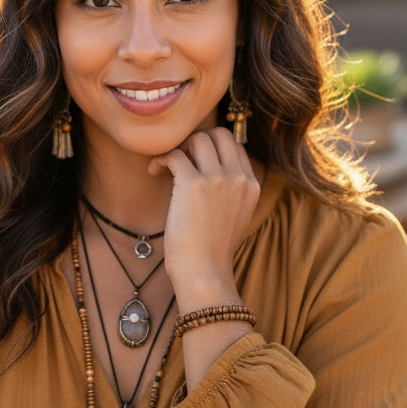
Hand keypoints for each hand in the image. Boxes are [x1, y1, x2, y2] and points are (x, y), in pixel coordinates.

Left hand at [148, 127, 260, 311]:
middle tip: (182, 154)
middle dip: (198, 138)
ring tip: (168, 164)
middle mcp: (238, 177)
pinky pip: (175, 154)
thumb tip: (216, 175)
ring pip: (198, 138)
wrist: (205, 272)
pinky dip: (162, 158)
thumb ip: (234, 193)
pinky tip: (155, 171)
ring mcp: (217, 178)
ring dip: (179, 146)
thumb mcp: (237, 218)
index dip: (213, 147)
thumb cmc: (214, 251)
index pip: (235, 146)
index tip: (196, 158)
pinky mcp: (192, 183)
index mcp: (251, 185)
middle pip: (219, 134)